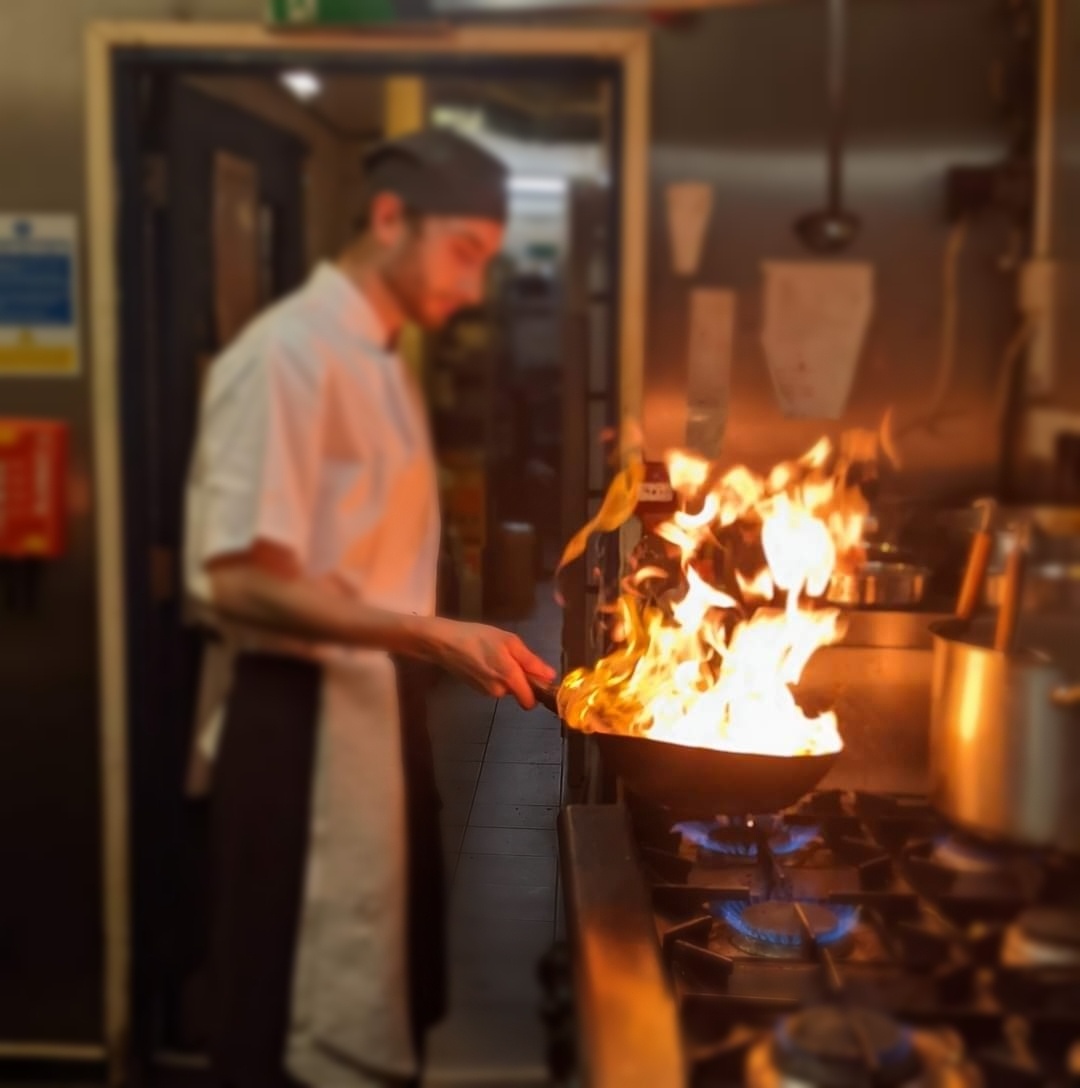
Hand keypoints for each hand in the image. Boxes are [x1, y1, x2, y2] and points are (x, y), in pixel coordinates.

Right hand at [426, 618, 555, 708]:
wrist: (444, 643)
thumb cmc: (479, 637)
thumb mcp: (509, 642)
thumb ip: (531, 661)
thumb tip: (550, 676)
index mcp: (509, 679)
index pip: (530, 702)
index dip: (537, 691)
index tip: (537, 676)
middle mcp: (498, 691)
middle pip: (519, 692)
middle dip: (519, 677)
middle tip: (510, 655)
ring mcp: (485, 692)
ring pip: (506, 687)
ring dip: (505, 674)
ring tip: (494, 653)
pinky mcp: (476, 689)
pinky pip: (494, 684)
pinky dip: (493, 674)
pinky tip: (483, 659)